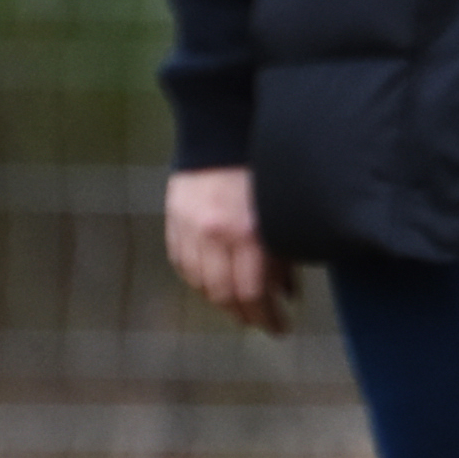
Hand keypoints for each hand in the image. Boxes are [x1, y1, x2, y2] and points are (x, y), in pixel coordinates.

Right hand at [163, 166, 286, 334]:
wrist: (223, 130)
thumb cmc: (262, 169)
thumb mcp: (284, 213)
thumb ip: (284, 255)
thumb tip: (284, 293)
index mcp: (249, 233)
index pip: (252, 294)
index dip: (267, 318)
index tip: (280, 328)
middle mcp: (215, 235)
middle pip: (224, 295)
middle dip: (245, 315)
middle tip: (260, 321)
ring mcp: (190, 228)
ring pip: (200, 284)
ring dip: (220, 300)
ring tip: (238, 306)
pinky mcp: (174, 220)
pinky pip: (182, 264)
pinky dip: (198, 279)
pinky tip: (212, 282)